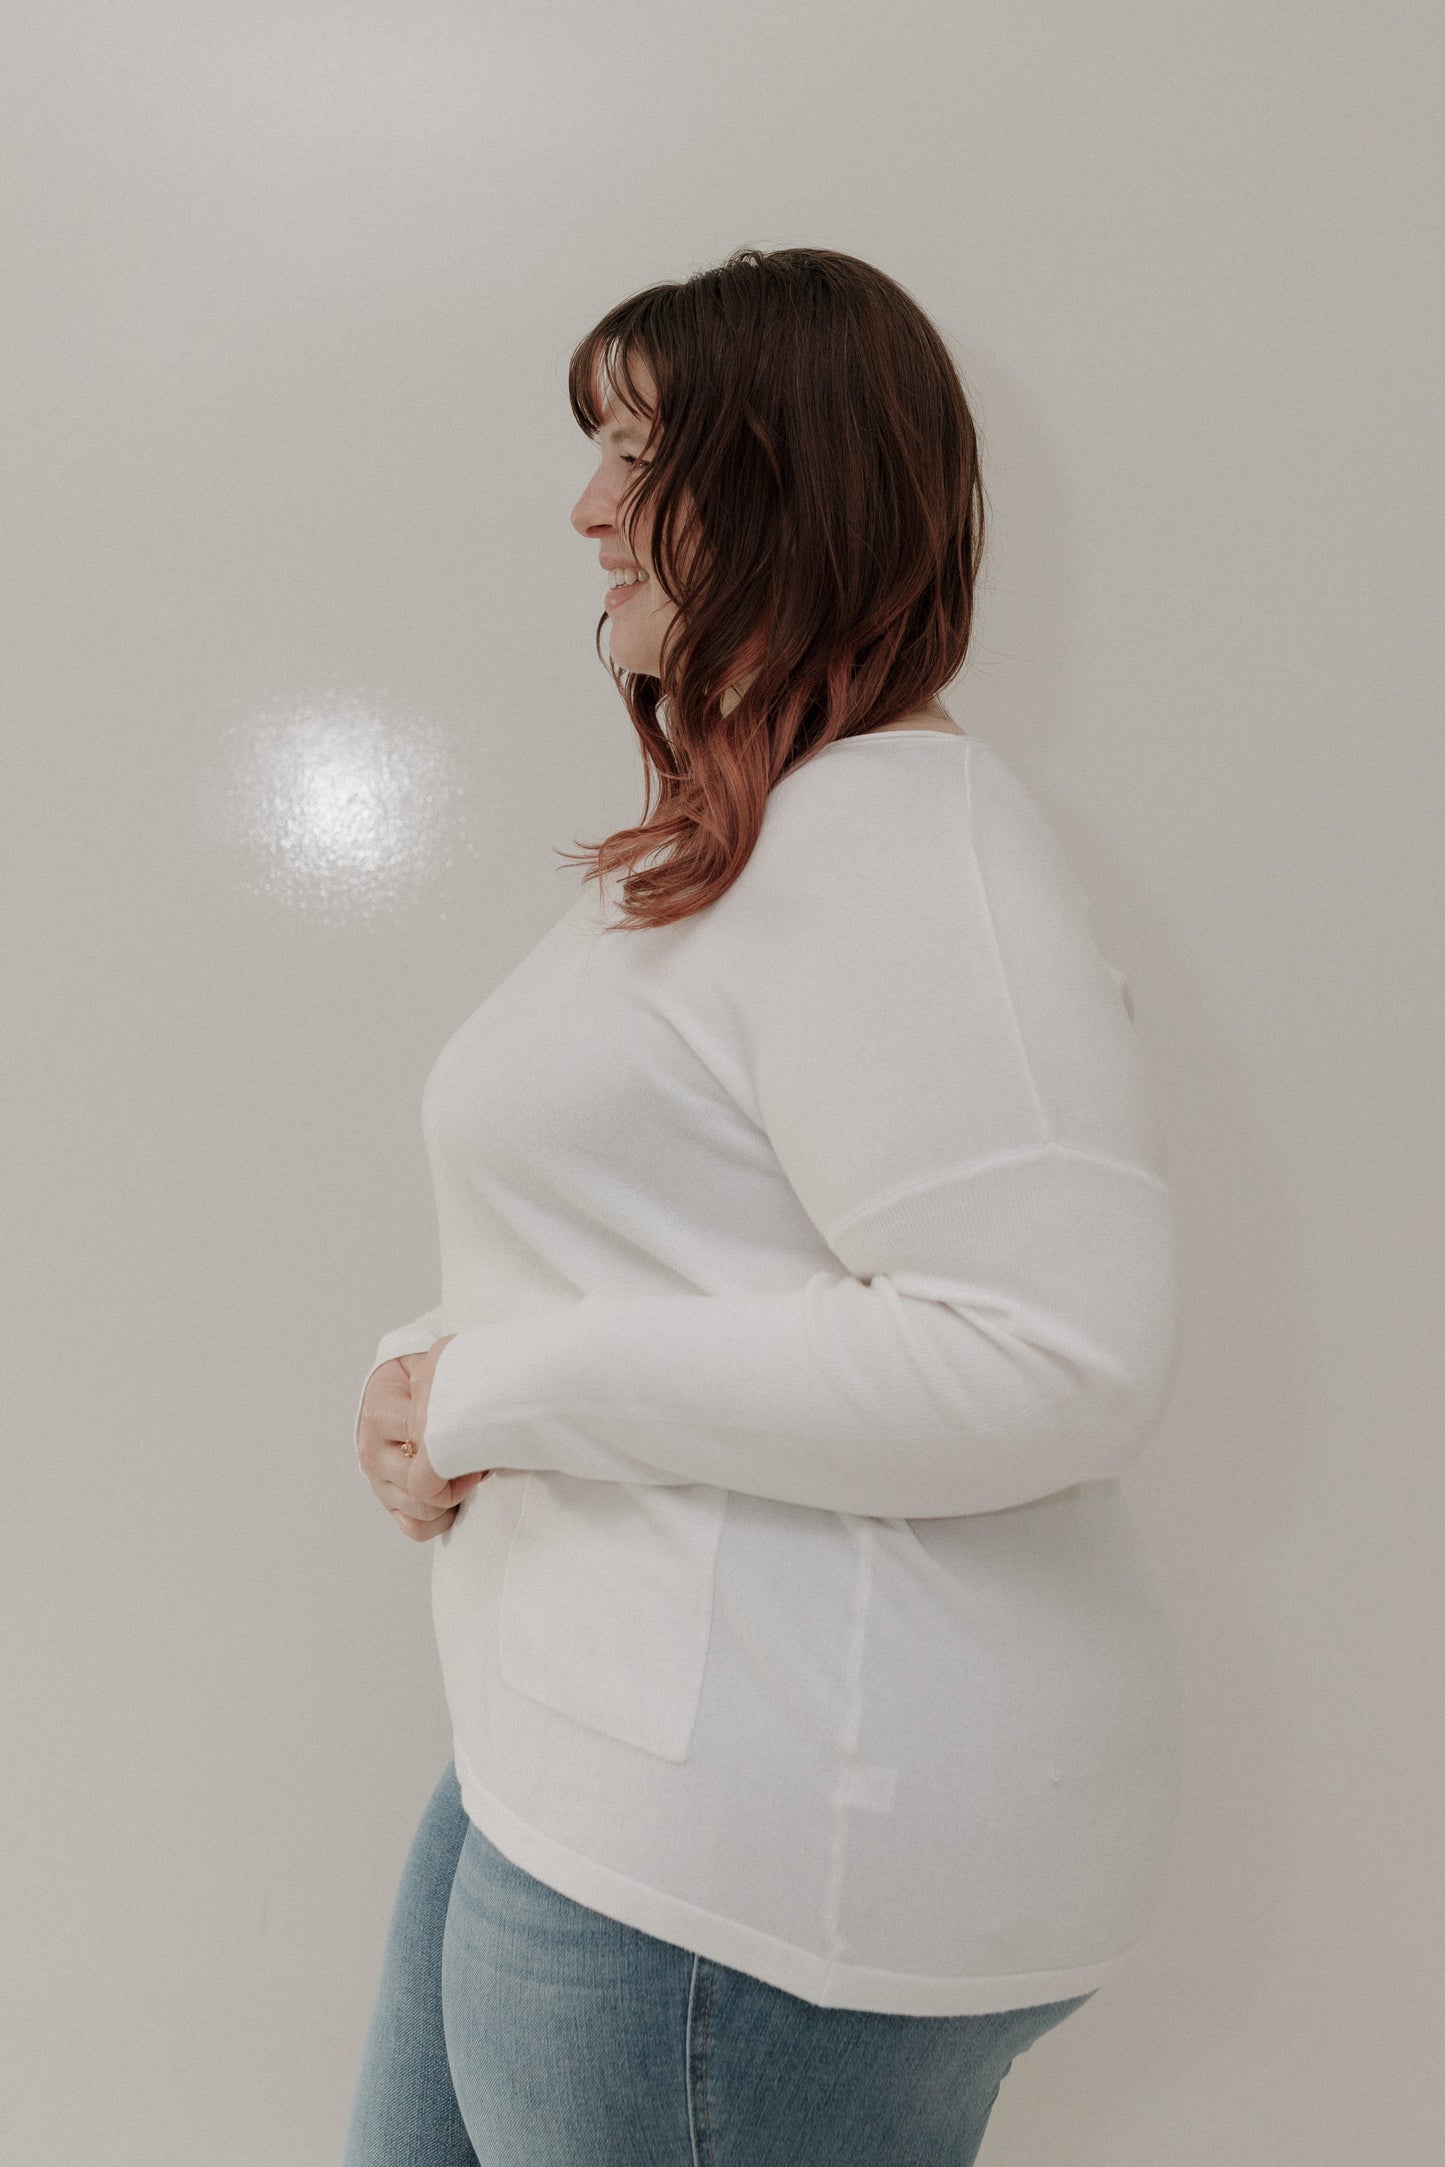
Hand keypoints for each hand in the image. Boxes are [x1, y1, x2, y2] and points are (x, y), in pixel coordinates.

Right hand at [356, 1335, 489, 1542]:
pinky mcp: (388, 1502)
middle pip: (420, 1483)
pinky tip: (456, 1497)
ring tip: (468, 1474)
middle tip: (479, 1462)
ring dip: (453, 1498)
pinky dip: (441, 1520)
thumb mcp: (430, 1370)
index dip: (458, 1447)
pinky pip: (416, 1527)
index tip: (481, 1440)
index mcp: (378, 1415)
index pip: (422, 1445)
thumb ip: (443, 1387)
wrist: (399, 1385)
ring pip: (420, 1508)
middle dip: (457, 1476)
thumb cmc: (423, 1379)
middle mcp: (371, 1451)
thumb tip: (479, 1414)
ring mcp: (377, 1480)